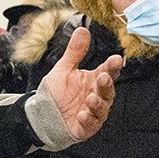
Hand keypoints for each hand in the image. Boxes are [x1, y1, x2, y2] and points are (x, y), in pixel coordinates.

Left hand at [39, 26, 122, 140]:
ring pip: (101, 108)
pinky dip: (87, 120)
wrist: (42, 116)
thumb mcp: (63, 70)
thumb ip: (74, 52)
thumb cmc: (56, 93)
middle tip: (103, 78)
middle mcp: (97, 96)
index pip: (107, 72)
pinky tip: (81, 114)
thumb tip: (83, 29)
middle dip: (106, 84)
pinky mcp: (85, 128)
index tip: (116, 59)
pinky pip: (89, 125)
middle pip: (107, 90)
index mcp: (93, 81)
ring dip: (98, 103)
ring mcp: (92, 113)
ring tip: (91, 98)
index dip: (112, 67)